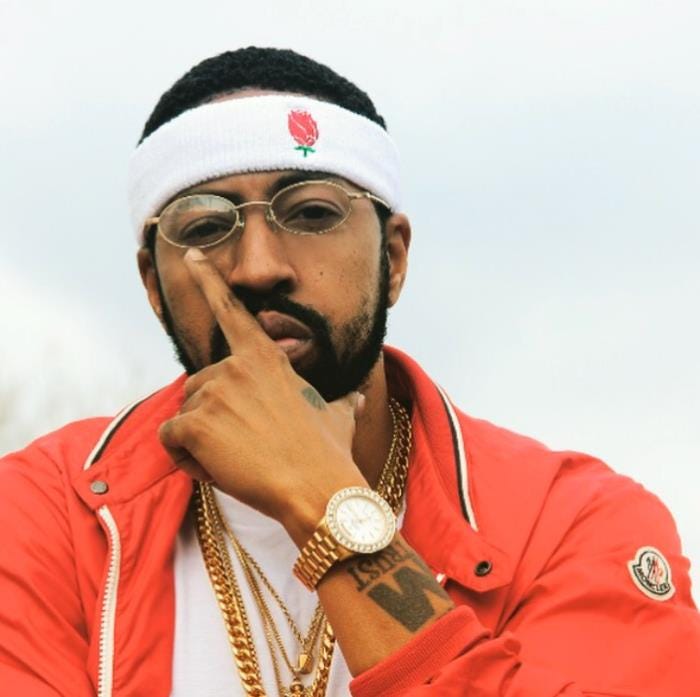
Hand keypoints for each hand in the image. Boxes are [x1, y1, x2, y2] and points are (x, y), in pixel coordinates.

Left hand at [159, 248, 366, 543]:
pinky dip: (186, 458)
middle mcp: (235, 367)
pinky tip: (218, 470)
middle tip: (244, 447)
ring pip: (184, 415)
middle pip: (198, 386)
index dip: (209, 281)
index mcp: (266, 358)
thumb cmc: (329, 451)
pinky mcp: (196, 424)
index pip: (232, 312)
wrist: (318, 487)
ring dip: (201, 442)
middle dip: (211, 417)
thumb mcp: (339, 413)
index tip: (190, 255)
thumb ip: (344, 398)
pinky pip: (171, 440)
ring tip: (237, 461)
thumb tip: (364, 394)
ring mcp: (214, 393)